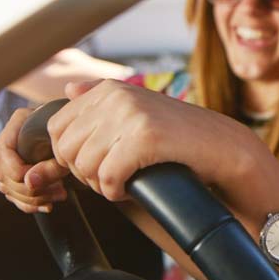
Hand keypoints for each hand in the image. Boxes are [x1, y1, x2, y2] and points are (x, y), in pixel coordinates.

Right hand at [0, 107, 69, 213]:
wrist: (68, 127)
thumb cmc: (66, 128)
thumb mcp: (61, 141)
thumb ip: (49, 162)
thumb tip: (30, 182)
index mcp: (12, 130)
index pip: (3, 156)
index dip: (22, 171)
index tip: (49, 175)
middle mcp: (3, 150)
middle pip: (7, 179)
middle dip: (35, 189)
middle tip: (61, 189)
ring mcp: (6, 166)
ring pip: (11, 192)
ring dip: (37, 199)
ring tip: (61, 194)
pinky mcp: (13, 180)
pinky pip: (15, 199)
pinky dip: (32, 205)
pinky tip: (48, 205)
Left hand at [46, 79, 278, 217]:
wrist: (222, 146)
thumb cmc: (177, 136)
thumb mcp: (137, 110)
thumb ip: (100, 99)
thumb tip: (68, 89)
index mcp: (108, 88)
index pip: (56, 127)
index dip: (69, 155)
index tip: (95, 165)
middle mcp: (115, 96)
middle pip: (65, 148)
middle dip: (82, 172)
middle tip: (109, 177)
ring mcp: (130, 114)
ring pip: (83, 165)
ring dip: (100, 184)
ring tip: (122, 182)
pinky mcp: (145, 138)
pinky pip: (107, 178)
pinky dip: (115, 191)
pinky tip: (130, 188)